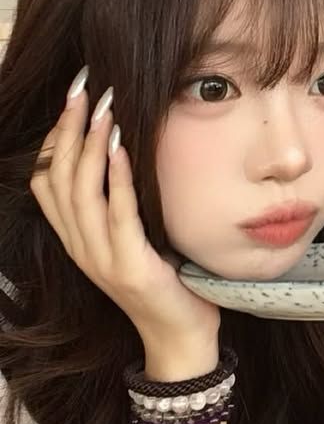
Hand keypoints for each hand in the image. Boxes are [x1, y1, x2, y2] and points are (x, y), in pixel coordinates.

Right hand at [30, 68, 219, 372]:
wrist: (179, 335)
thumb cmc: (162, 278)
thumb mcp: (128, 238)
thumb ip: (116, 203)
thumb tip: (122, 149)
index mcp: (75, 238)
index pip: (45, 180)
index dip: (54, 137)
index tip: (72, 98)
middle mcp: (79, 246)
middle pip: (59, 178)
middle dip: (70, 129)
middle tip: (83, 87)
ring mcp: (100, 258)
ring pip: (81, 193)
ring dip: (91, 146)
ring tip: (103, 108)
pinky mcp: (128, 267)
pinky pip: (117, 215)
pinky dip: (117, 179)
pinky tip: (123, 149)